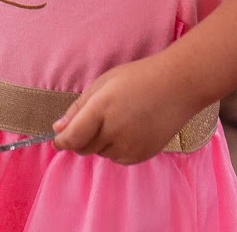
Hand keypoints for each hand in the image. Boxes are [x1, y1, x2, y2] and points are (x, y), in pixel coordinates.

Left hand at [50, 56, 198, 164]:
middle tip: (94, 119)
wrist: (178, 86)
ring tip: (117, 119)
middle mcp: (114, 130)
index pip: (72, 137)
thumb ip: (78, 108)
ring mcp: (130, 146)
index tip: (58, 138)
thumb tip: (58, 129)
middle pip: (84, 148)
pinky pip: (117, 158)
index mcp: (101, 108)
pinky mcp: (141, 155)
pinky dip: (116, 148)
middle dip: (81, 138)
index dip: (61, 141)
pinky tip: (128, 129)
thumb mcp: (103, 83)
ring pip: (101, 153)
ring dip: (100, 142)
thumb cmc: (138, 78)